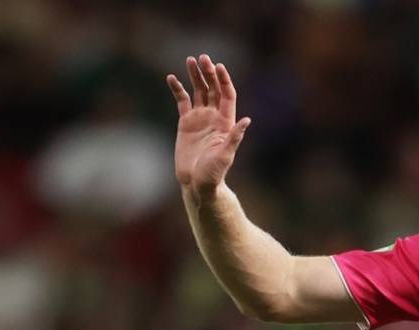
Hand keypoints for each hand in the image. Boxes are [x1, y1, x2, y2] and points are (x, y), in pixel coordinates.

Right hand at [166, 54, 250, 195]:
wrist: (197, 183)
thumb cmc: (214, 173)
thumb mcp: (226, 155)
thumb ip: (235, 138)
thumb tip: (247, 120)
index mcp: (225, 122)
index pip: (227, 95)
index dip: (224, 80)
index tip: (218, 66)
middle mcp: (214, 117)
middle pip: (213, 89)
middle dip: (209, 73)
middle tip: (203, 57)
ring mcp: (200, 119)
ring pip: (199, 91)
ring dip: (195, 76)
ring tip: (190, 60)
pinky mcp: (186, 123)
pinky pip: (182, 101)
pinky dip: (177, 89)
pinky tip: (171, 78)